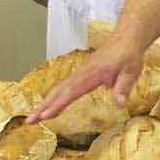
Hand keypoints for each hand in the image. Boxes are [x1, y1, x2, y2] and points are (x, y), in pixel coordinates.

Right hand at [26, 36, 143, 123]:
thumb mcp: (131, 72)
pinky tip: (49, 105)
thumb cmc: (129, 55)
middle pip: (58, 91)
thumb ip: (123, 88)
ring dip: (45, 103)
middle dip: (42, 107)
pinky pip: (64, 86)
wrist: (126, 38)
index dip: (57, 105)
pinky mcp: (81, 74)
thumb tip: (120, 105)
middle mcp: (81, 74)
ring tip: (33, 117)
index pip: (71, 92)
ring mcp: (79, 73)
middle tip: (28, 121)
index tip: (44, 117)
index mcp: (91, 74)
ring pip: (58, 89)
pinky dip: (53, 96)